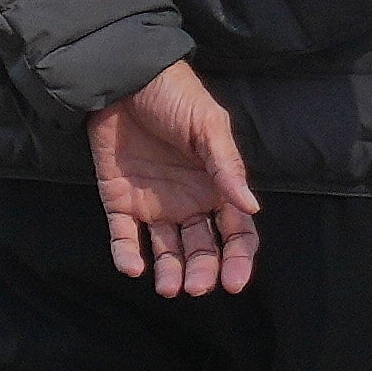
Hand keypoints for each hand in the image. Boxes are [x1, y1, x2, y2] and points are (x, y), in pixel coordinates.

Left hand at [91, 62, 256, 298]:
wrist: (123, 82)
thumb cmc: (176, 98)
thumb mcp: (209, 127)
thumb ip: (228, 168)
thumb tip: (252, 208)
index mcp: (218, 186)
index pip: (236, 231)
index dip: (239, 258)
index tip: (235, 282)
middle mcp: (189, 201)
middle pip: (202, 248)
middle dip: (203, 271)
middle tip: (197, 288)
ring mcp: (154, 204)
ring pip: (167, 250)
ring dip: (170, 272)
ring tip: (169, 288)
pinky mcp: (119, 201)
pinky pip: (124, 237)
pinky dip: (128, 256)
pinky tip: (134, 268)